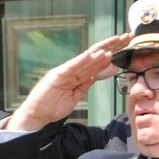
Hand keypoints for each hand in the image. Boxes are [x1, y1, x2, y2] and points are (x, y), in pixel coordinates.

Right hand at [5, 33, 132, 131]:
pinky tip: (91, 55)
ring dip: (96, 56)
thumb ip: (82, 87)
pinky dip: (81, 60)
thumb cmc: (53, 107)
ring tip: (109, 50)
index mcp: (75, 77)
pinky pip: (71, 67)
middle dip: (106, 52)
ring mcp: (63, 72)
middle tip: (121, 44)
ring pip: (83, 62)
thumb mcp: (73, 98)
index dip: (106, 60)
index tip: (119, 53)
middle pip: (91, 60)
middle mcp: (70, 72)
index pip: (93, 67)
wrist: (37, 115)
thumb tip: (92, 78)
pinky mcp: (56, 76)